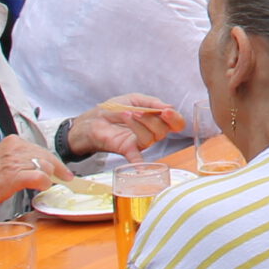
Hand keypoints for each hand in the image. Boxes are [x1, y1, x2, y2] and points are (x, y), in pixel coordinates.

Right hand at [0, 135, 72, 207]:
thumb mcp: (3, 161)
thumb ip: (21, 160)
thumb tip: (42, 167)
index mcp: (12, 142)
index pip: (41, 149)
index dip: (54, 162)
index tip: (64, 171)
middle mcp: (15, 148)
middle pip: (47, 157)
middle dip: (58, 169)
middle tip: (66, 179)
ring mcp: (14, 161)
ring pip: (46, 166)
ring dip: (49, 178)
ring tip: (47, 185)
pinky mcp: (14, 176)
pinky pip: (40, 178)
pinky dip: (44, 183)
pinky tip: (42, 188)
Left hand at [66, 95, 181, 159]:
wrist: (93, 118)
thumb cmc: (115, 109)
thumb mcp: (134, 99)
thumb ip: (151, 102)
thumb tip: (169, 108)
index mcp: (157, 118)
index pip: (176, 123)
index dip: (174, 118)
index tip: (166, 111)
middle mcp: (152, 132)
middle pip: (163, 130)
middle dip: (151, 120)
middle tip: (138, 112)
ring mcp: (140, 142)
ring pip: (149, 138)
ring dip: (138, 125)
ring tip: (126, 115)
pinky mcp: (127, 149)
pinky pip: (136, 158)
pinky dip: (140, 164)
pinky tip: (141, 169)